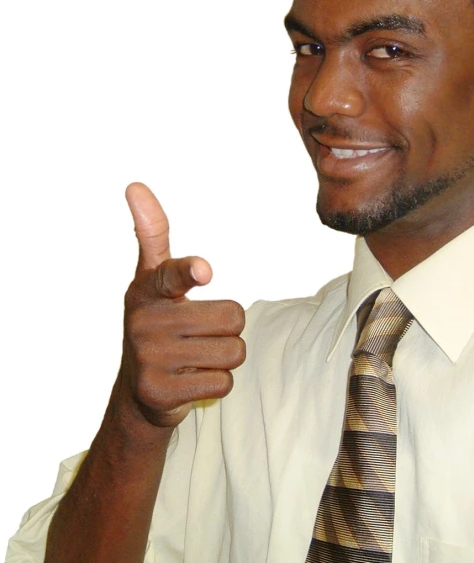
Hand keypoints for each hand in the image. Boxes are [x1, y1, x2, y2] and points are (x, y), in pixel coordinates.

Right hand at [119, 183, 245, 428]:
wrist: (139, 392)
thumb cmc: (156, 325)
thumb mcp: (152, 281)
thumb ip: (153, 236)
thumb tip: (134, 185)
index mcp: (146, 290)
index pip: (171, 274)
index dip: (190, 271)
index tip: (204, 270)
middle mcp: (144, 322)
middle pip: (233, 317)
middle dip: (228, 328)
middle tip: (201, 334)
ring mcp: (150, 358)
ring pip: (233, 351)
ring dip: (224, 356)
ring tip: (196, 357)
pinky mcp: (160, 391)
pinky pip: (224, 381)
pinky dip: (216, 382)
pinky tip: (191, 380)